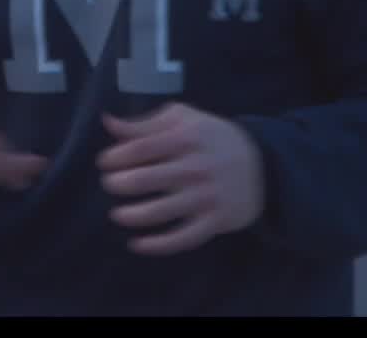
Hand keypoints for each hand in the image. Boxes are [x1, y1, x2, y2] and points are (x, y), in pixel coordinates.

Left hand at [97, 102, 265, 254]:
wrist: (263, 164)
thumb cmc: (211, 138)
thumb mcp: (183, 120)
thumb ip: (144, 123)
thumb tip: (107, 121)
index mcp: (187, 138)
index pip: (142, 147)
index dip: (116, 156)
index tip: (103, 163)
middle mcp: (196, 167)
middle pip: (147, 179)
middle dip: (119, 184)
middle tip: (109, 185)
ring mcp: (207, 196)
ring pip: (162, 211)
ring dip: (132, 215)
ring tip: (117, 214)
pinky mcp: (216, 220)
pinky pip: (184, 238)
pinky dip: (158, 245)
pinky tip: (137, 244)